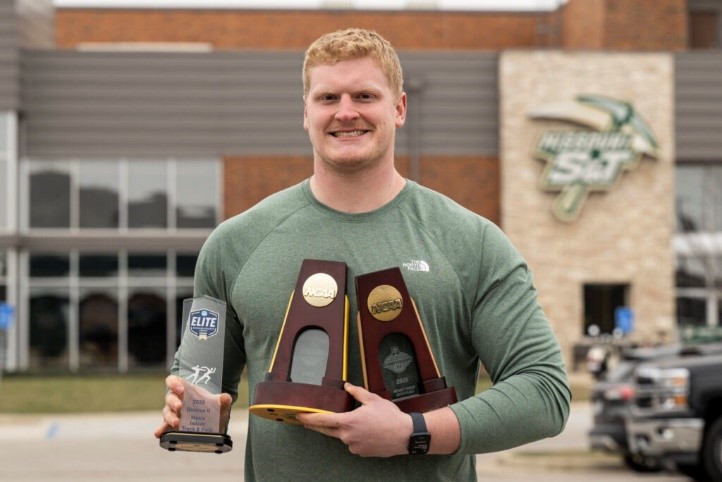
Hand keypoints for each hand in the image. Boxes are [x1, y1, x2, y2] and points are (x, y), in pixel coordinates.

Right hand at [153, 375, 232, 438]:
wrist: (214, 423)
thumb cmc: (212, 408)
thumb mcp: (220, 404)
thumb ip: (223, 400)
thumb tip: (225, 398)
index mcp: (184, 390)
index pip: (172, 381)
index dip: (174, 383)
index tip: (181, 389)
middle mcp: (176, 400)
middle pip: (169, 398)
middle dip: (173, 402)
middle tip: (180, 407)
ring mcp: (173, 413)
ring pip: (167, 413)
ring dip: (170, 417)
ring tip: (176, 423)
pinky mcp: (172, 426)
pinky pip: (164, 427)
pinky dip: (161, 430)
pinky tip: (159, 434)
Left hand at [296, 382, 411, 456]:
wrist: (405, 435)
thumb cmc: (389, 416)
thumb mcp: (373, 399)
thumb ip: (357, 393)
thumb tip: (347, 386)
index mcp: (348, 421)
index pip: (323, 420)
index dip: (309, 418)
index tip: (299, 416)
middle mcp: (348, 436)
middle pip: (328, 431)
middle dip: (317, 426)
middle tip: (308, 421)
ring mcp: (354, 446)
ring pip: (343, 436)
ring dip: (345, 430)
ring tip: (362, 423)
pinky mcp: (361, 453)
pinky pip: (353, 443)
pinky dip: (355, 437)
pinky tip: (367, 432)